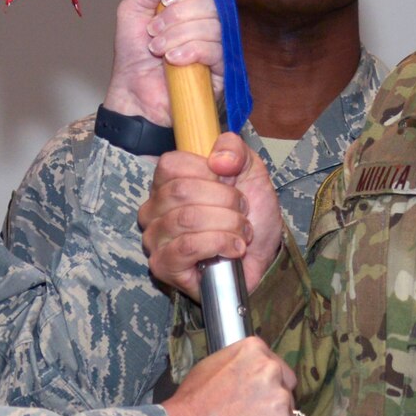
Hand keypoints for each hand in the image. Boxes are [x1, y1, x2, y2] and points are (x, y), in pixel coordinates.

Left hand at [102, 0, 222, 125]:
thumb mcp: (133, 9)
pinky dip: (190, 52)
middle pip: (212, 3)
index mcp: (192, 5)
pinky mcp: (222, 71)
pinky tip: (172, 60)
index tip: (164, 1)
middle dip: (176, 16)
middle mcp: (208, 23)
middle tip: (153, 30)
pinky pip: (216, 50)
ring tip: (157, 49)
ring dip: (178, 36)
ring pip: (213, 27)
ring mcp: (217, 47)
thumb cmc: (133, 54)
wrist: (132, 92)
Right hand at [139, 134, 283, 297]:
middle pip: (181, 191)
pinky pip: (187, 247)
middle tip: (242, 212)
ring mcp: (154, 238)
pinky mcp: (163, 266)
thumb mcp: (250, 170)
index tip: (231, 185)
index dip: (209, 173)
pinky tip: (233, 249)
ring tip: (241, 232)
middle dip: (225, 201)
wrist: (262, 256)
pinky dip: (219, 244)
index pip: (172, 164)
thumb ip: (235, 150)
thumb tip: (219, 159)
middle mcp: (154, 209)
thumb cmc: (249, 214)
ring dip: (227, 224)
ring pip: (187, 219)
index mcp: (167, 182)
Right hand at [162, 337, 297, 415]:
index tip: (259, 404)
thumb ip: (239, 367)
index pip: (281, 372)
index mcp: (255, 352)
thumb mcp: (210, 367)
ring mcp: (279, 404)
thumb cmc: (188, 407)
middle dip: (274, 413)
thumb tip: (250, 377)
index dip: (270, 391)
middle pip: (287, 398)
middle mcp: (271, 373)